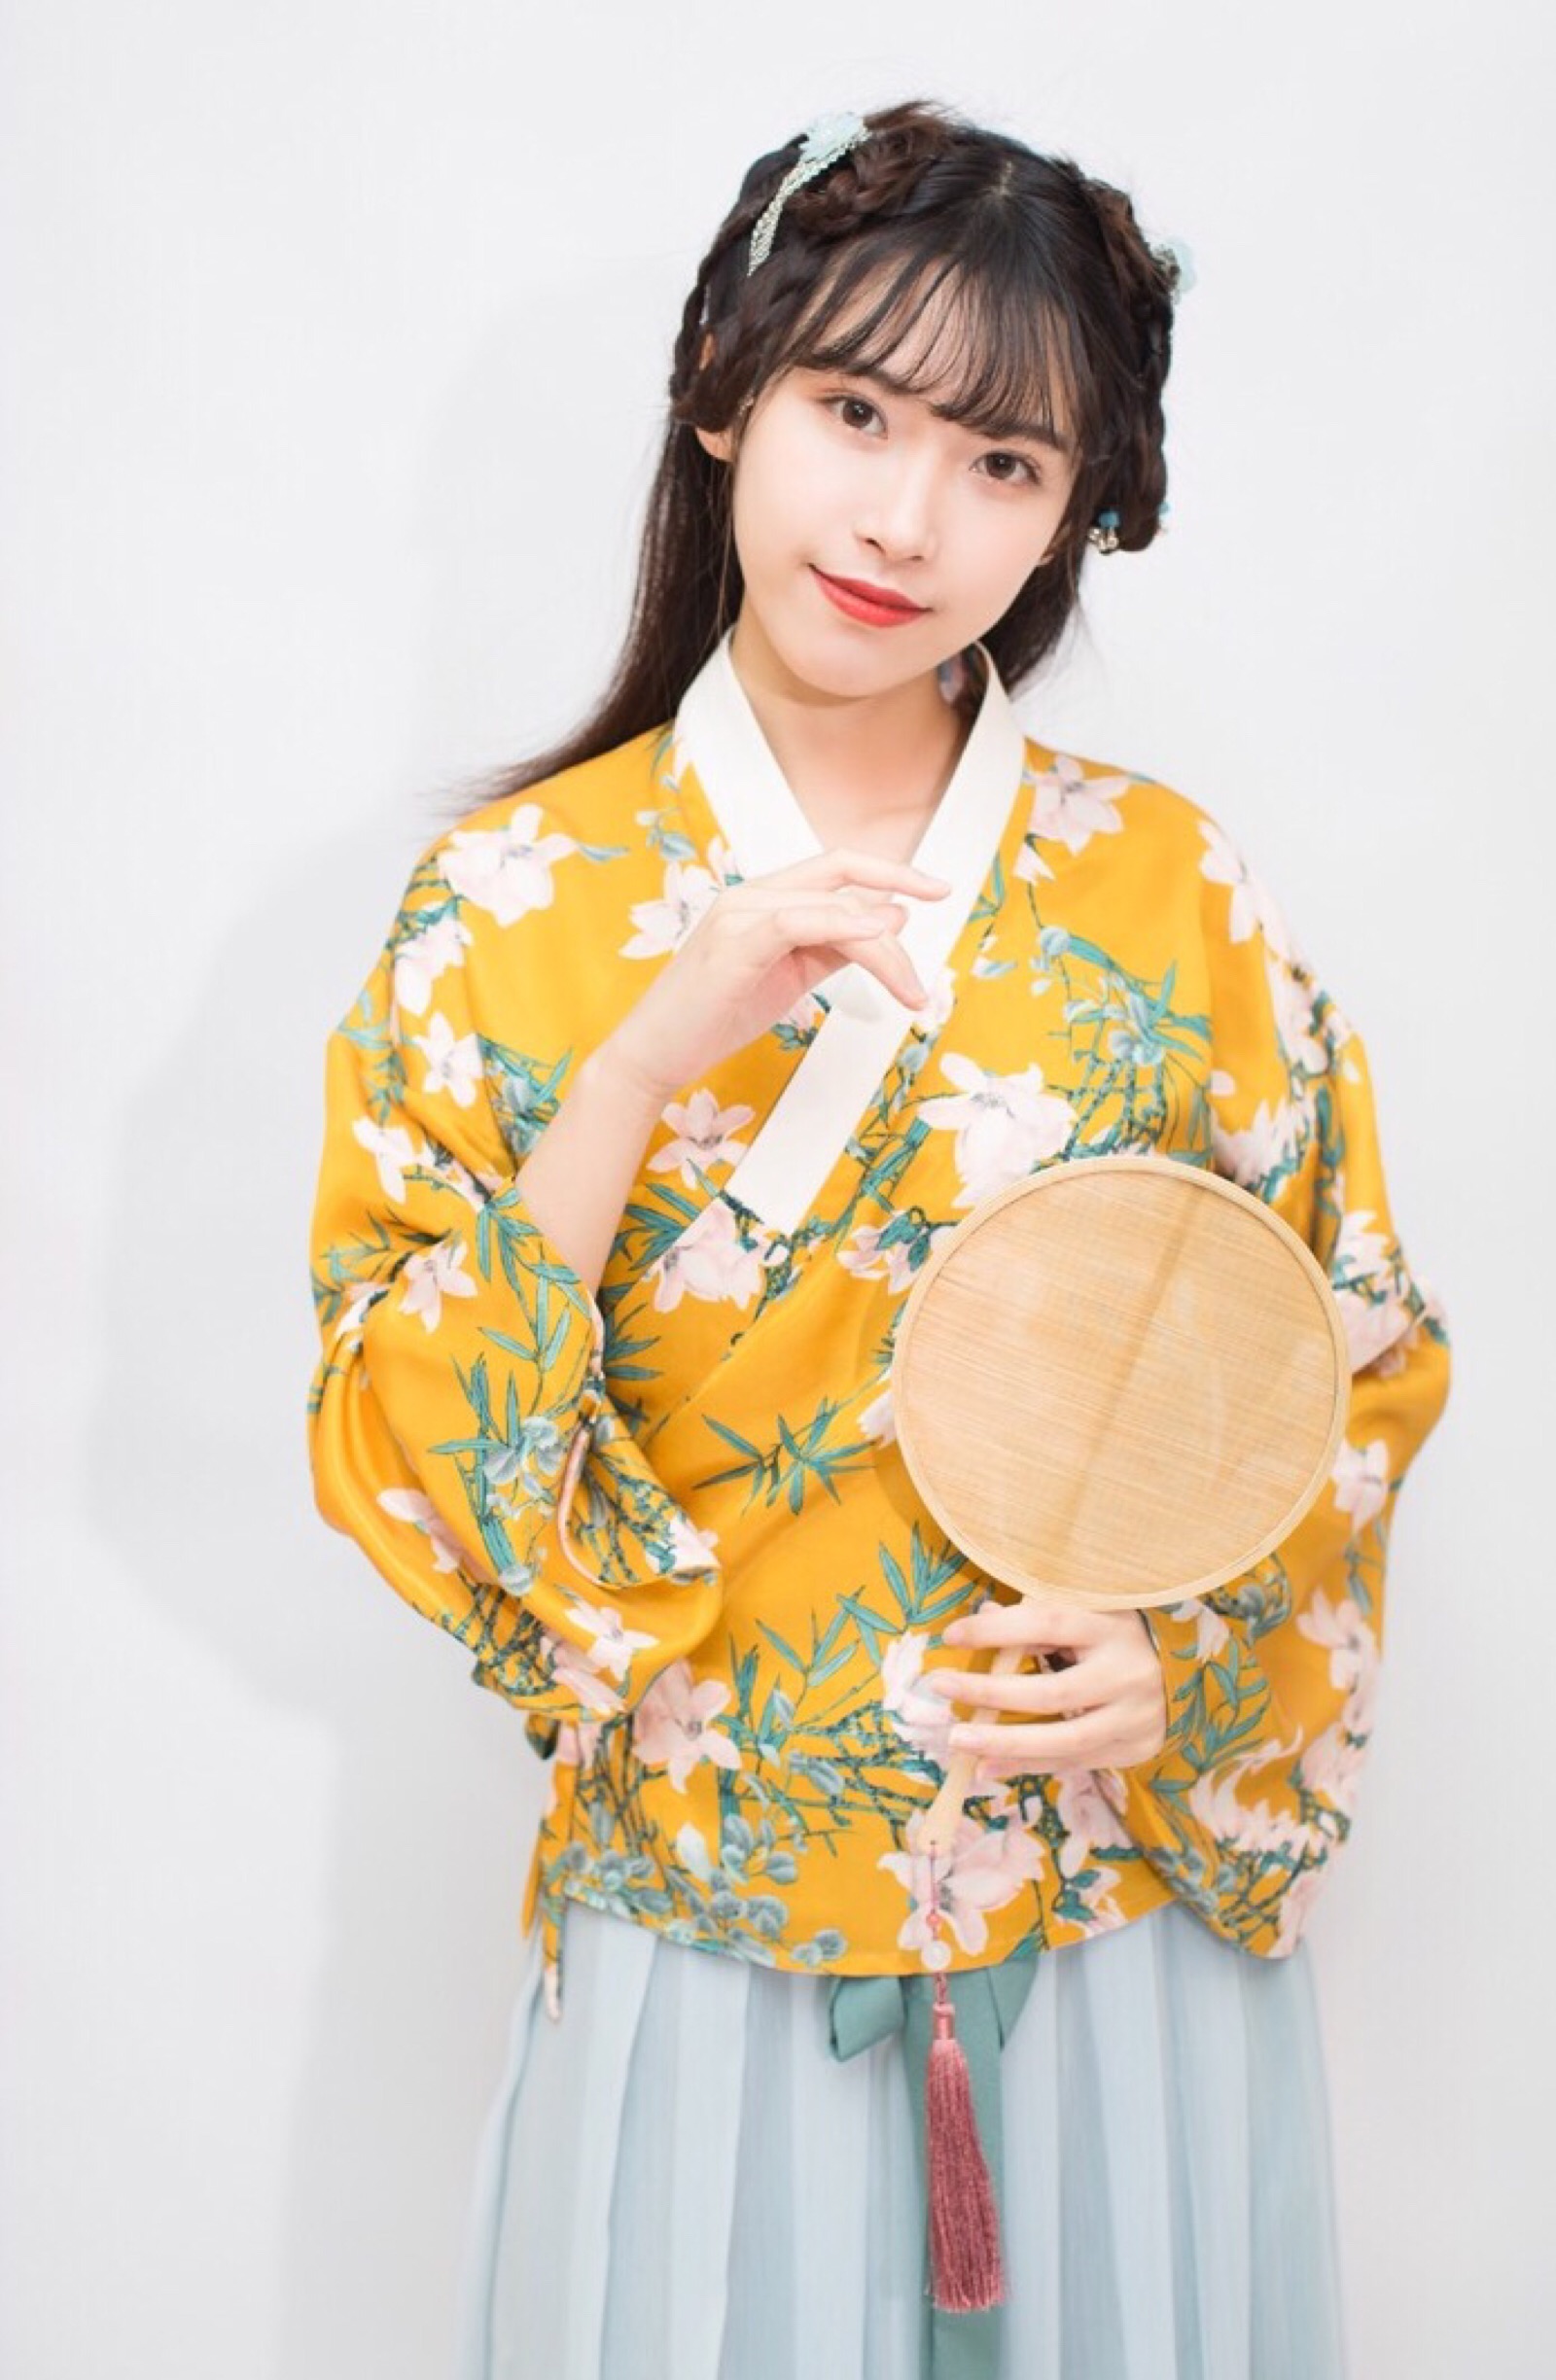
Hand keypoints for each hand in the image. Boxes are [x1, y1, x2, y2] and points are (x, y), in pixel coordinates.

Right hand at [601, 847, 950, 1103]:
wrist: (656, 1053)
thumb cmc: (715, 1017)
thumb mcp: (791, 977)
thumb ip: (837, 946)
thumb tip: (891, 917)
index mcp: (763, 898)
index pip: (836, 868)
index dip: (889, 871)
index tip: (935, 889)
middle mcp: (750, 894)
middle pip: (841, 876)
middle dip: (897, 897)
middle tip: (930, 941)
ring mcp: (739, 914)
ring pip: (831, 905)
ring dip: (882, 946)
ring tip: (910, 988)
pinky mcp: (734, 943)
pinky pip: (798, 920)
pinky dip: (842, 925)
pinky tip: (875, 940)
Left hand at [927, 1597, 1167, 1776]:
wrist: (1184, 1672)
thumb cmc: (1115, 1634)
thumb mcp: (1085, 1611)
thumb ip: (1037, 1616)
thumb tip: (981, 1620)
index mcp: (1111, 1625)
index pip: (1047, 1623)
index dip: (997, 1631)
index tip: (951, 1636)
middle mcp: (1127, 1673)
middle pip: (1050, 1691)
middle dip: (988, 1692)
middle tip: (941, 1686)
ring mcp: (1134, 1717)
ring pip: (1062, 1739)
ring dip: (1003, 1742)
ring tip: (956, 1740)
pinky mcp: (1134, 1748)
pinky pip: (1072, 1763)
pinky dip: (1026, 1766)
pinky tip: (987, 1766)